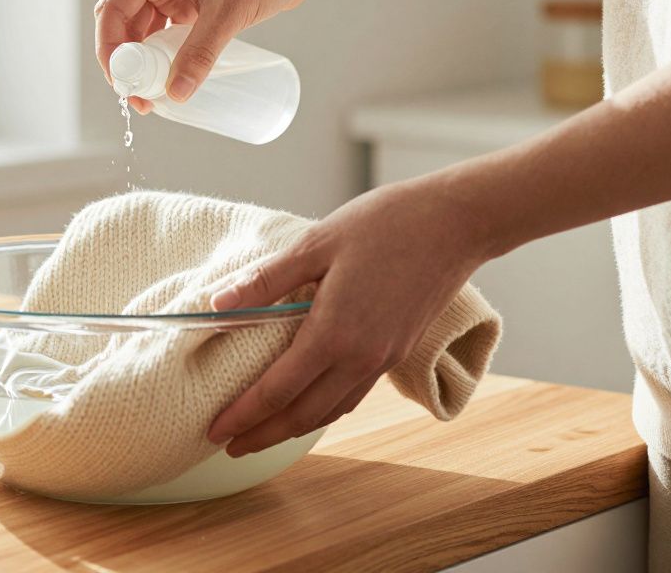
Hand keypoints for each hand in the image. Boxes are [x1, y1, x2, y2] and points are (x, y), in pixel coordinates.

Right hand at [94, 0, 316, 112]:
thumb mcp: (227, 14)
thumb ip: (199, 55)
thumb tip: (176, 94)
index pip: (113, 9)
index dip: (110, 49)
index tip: (121, 82)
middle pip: (124, 23)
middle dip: (127, 62)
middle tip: (138, 97)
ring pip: (143, 30)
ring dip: (144, 62)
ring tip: (153, 95)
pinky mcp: (190, 0)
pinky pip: (164, 32)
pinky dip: (162, 56)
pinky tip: (169, 77)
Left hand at [206, 178, 494, 456]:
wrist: (456, 223)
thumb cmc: (386, 224)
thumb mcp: (316, 243)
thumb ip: (266, 280)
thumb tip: (217, 304)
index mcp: (334, 333)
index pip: (277, 390)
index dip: (243, 415)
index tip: (215, 430)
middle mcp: (360, 357)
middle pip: (301, 415)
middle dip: (262, 436)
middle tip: (228, 446)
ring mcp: (382, 358)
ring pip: (329, 411)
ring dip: (292, 429)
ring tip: (261, 434)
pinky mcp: (396, 351)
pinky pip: (352, 395)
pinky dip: (323, 410)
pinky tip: (308, 405)